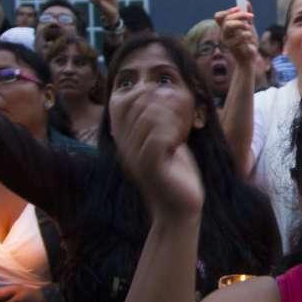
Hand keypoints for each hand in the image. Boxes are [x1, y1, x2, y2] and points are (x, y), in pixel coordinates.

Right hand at [112, 84, 204, 218]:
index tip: (166, 105)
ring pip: (149, 118)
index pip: (122, 102)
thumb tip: (162, 91)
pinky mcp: (151, 169)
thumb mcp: (166, 142)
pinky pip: (157, 138)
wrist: (179, 210)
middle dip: (164, 104)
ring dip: (171, 119)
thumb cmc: (176, 174)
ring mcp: (135, 158)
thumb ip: (159, 120)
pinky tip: (179, 144)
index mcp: (126, 140)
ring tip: (179, 133)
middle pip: (139, 105)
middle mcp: (125, 147)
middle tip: (178, 121)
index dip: (145, 94)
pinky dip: (172, 134)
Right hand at [215, 2, 257, 65]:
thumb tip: (247, 3)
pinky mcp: (232, 47)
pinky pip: (240, 35)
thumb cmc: (248, 44)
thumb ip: (247, 16)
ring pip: (229, 25)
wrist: (250, 58)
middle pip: (226, 19)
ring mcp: (226, 40)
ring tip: (249, 30)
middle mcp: (223, 34)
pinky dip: (247, 35)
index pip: (219, 16)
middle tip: (251, 17)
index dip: (228, 11)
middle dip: (240, 15)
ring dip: (242, 24)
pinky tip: (250, 40)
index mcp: (225, 28)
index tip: (239, 9)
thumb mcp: (249, 27)